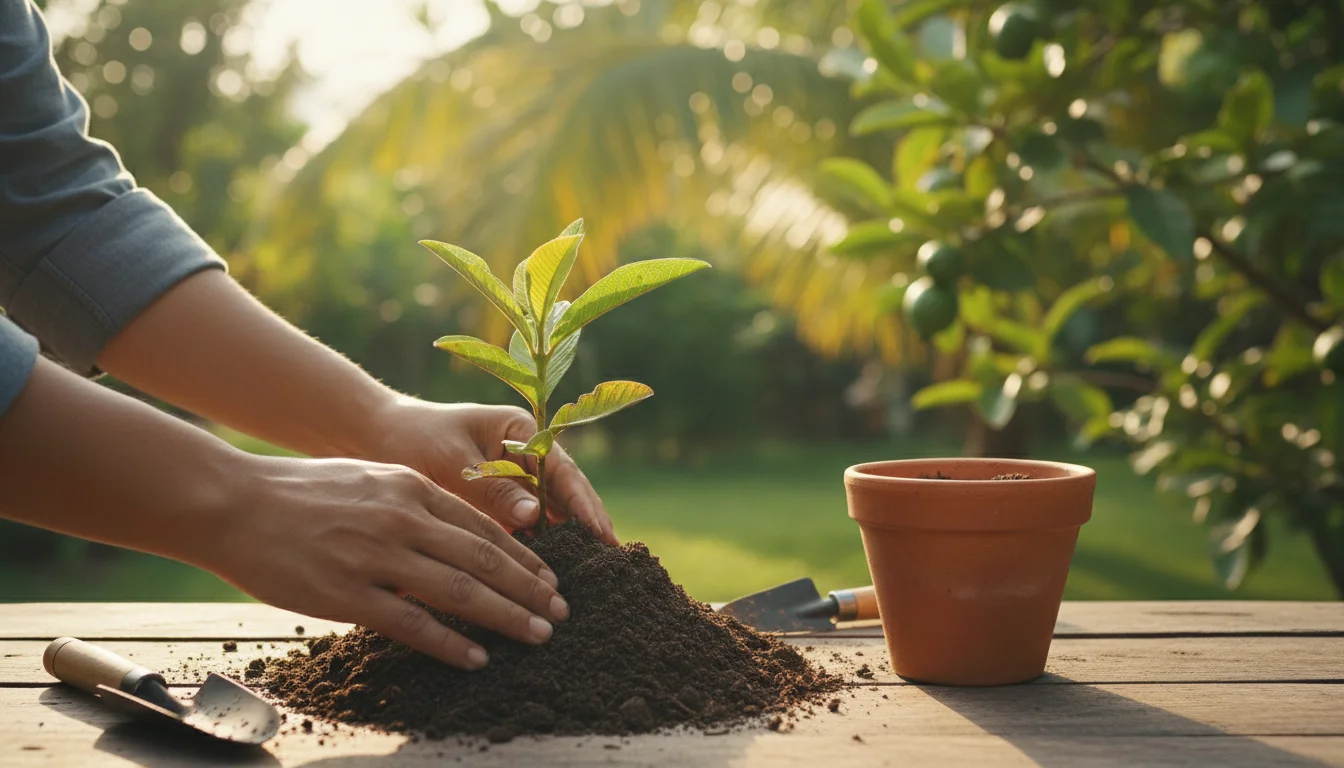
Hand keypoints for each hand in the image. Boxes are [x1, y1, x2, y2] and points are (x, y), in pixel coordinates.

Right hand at [206, 455, 569, 668]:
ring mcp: (375, 555)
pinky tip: (477, 658)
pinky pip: (412, 623)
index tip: (550, 579)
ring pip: (459, 590)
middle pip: (483, 558)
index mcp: (411, 488)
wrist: (233, 503)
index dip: (522, 556)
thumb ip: (414, 505)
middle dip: (529, 589)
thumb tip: (456, 538)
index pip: (482, 526)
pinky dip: (451, 643)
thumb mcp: (370, 481)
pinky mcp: (346, 593)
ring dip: (506, 616)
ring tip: (537, 635)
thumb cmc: (300, 493)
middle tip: (561, 612)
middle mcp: (401, 518)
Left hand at [364, 398, 616, 544]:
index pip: (563, 470)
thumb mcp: (450, 461)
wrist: (373, 438)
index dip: (585, 504)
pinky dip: (539, 545)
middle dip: (588, 525)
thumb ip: (491, 488)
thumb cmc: (411, 439)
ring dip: (567, 538)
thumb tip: (536, 517)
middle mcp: (526, 453)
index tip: (602, 534)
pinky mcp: (499, 500)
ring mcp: (515, 477)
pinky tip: (550, 572)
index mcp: (521, 431)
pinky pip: (526, 524)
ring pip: (550, 511)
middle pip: (565, 493)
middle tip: (613, 560)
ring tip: (591, 569)